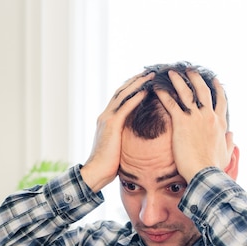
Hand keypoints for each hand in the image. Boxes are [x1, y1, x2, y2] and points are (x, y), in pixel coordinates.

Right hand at [81, 72, 153, 191]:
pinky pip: (126, 107)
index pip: (119, 98)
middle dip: (135, 80)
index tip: (143, 80)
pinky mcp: (112, 125)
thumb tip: (134, 140)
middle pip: (121, 91)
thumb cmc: (107, 165)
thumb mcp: (117, 147)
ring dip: (138, 84)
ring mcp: (107, 119)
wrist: (96, 172)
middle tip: (149, 72)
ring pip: (123, 95)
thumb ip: (123, 138)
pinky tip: (146, 91)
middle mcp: (105, 116)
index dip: (131, 88)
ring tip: (150, 76)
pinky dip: (136, 97)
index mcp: (105, 120)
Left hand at [155, 70, 234, 182]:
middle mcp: (209, 116)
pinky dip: (164, 94)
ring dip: (178, 81)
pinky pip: (171, 103)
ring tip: (171, 73)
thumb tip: (232, 134)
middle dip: (196, 79)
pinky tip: (157, 88)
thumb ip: (229, 142)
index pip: (220, 101)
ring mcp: (195, 117)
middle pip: (203, 91)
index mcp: (220, 123)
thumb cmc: (214, 167)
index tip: (213, 81)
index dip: (217, 89)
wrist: (204, 172)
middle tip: (190, 71)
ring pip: (187, 92)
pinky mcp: (182, 122)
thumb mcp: (226, 153)